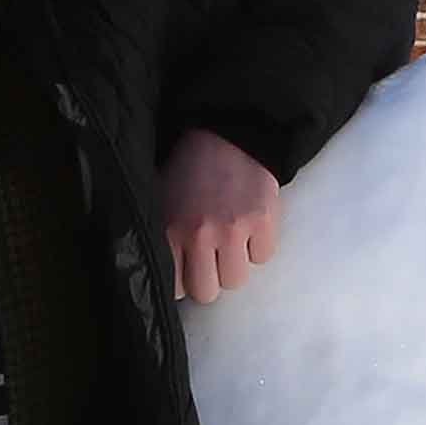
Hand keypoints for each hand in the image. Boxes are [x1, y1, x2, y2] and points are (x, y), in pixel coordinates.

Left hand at [158, 127, 284, 303]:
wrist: (228, 132)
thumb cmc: (190, 169)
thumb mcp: (161, 202)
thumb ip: (163, 238)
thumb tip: (165, 276)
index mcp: (170, 230)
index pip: (175, 288)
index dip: (182, 280)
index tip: (186, 270)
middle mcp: (201, 234)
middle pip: (207, 292)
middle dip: (209, 278)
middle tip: (210, 258)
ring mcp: (234, 229)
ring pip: (236, 280)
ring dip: (234, 264)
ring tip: (231, 241)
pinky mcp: (264, 220)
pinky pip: (263, 257)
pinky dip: (258, 246)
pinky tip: (250, 226)